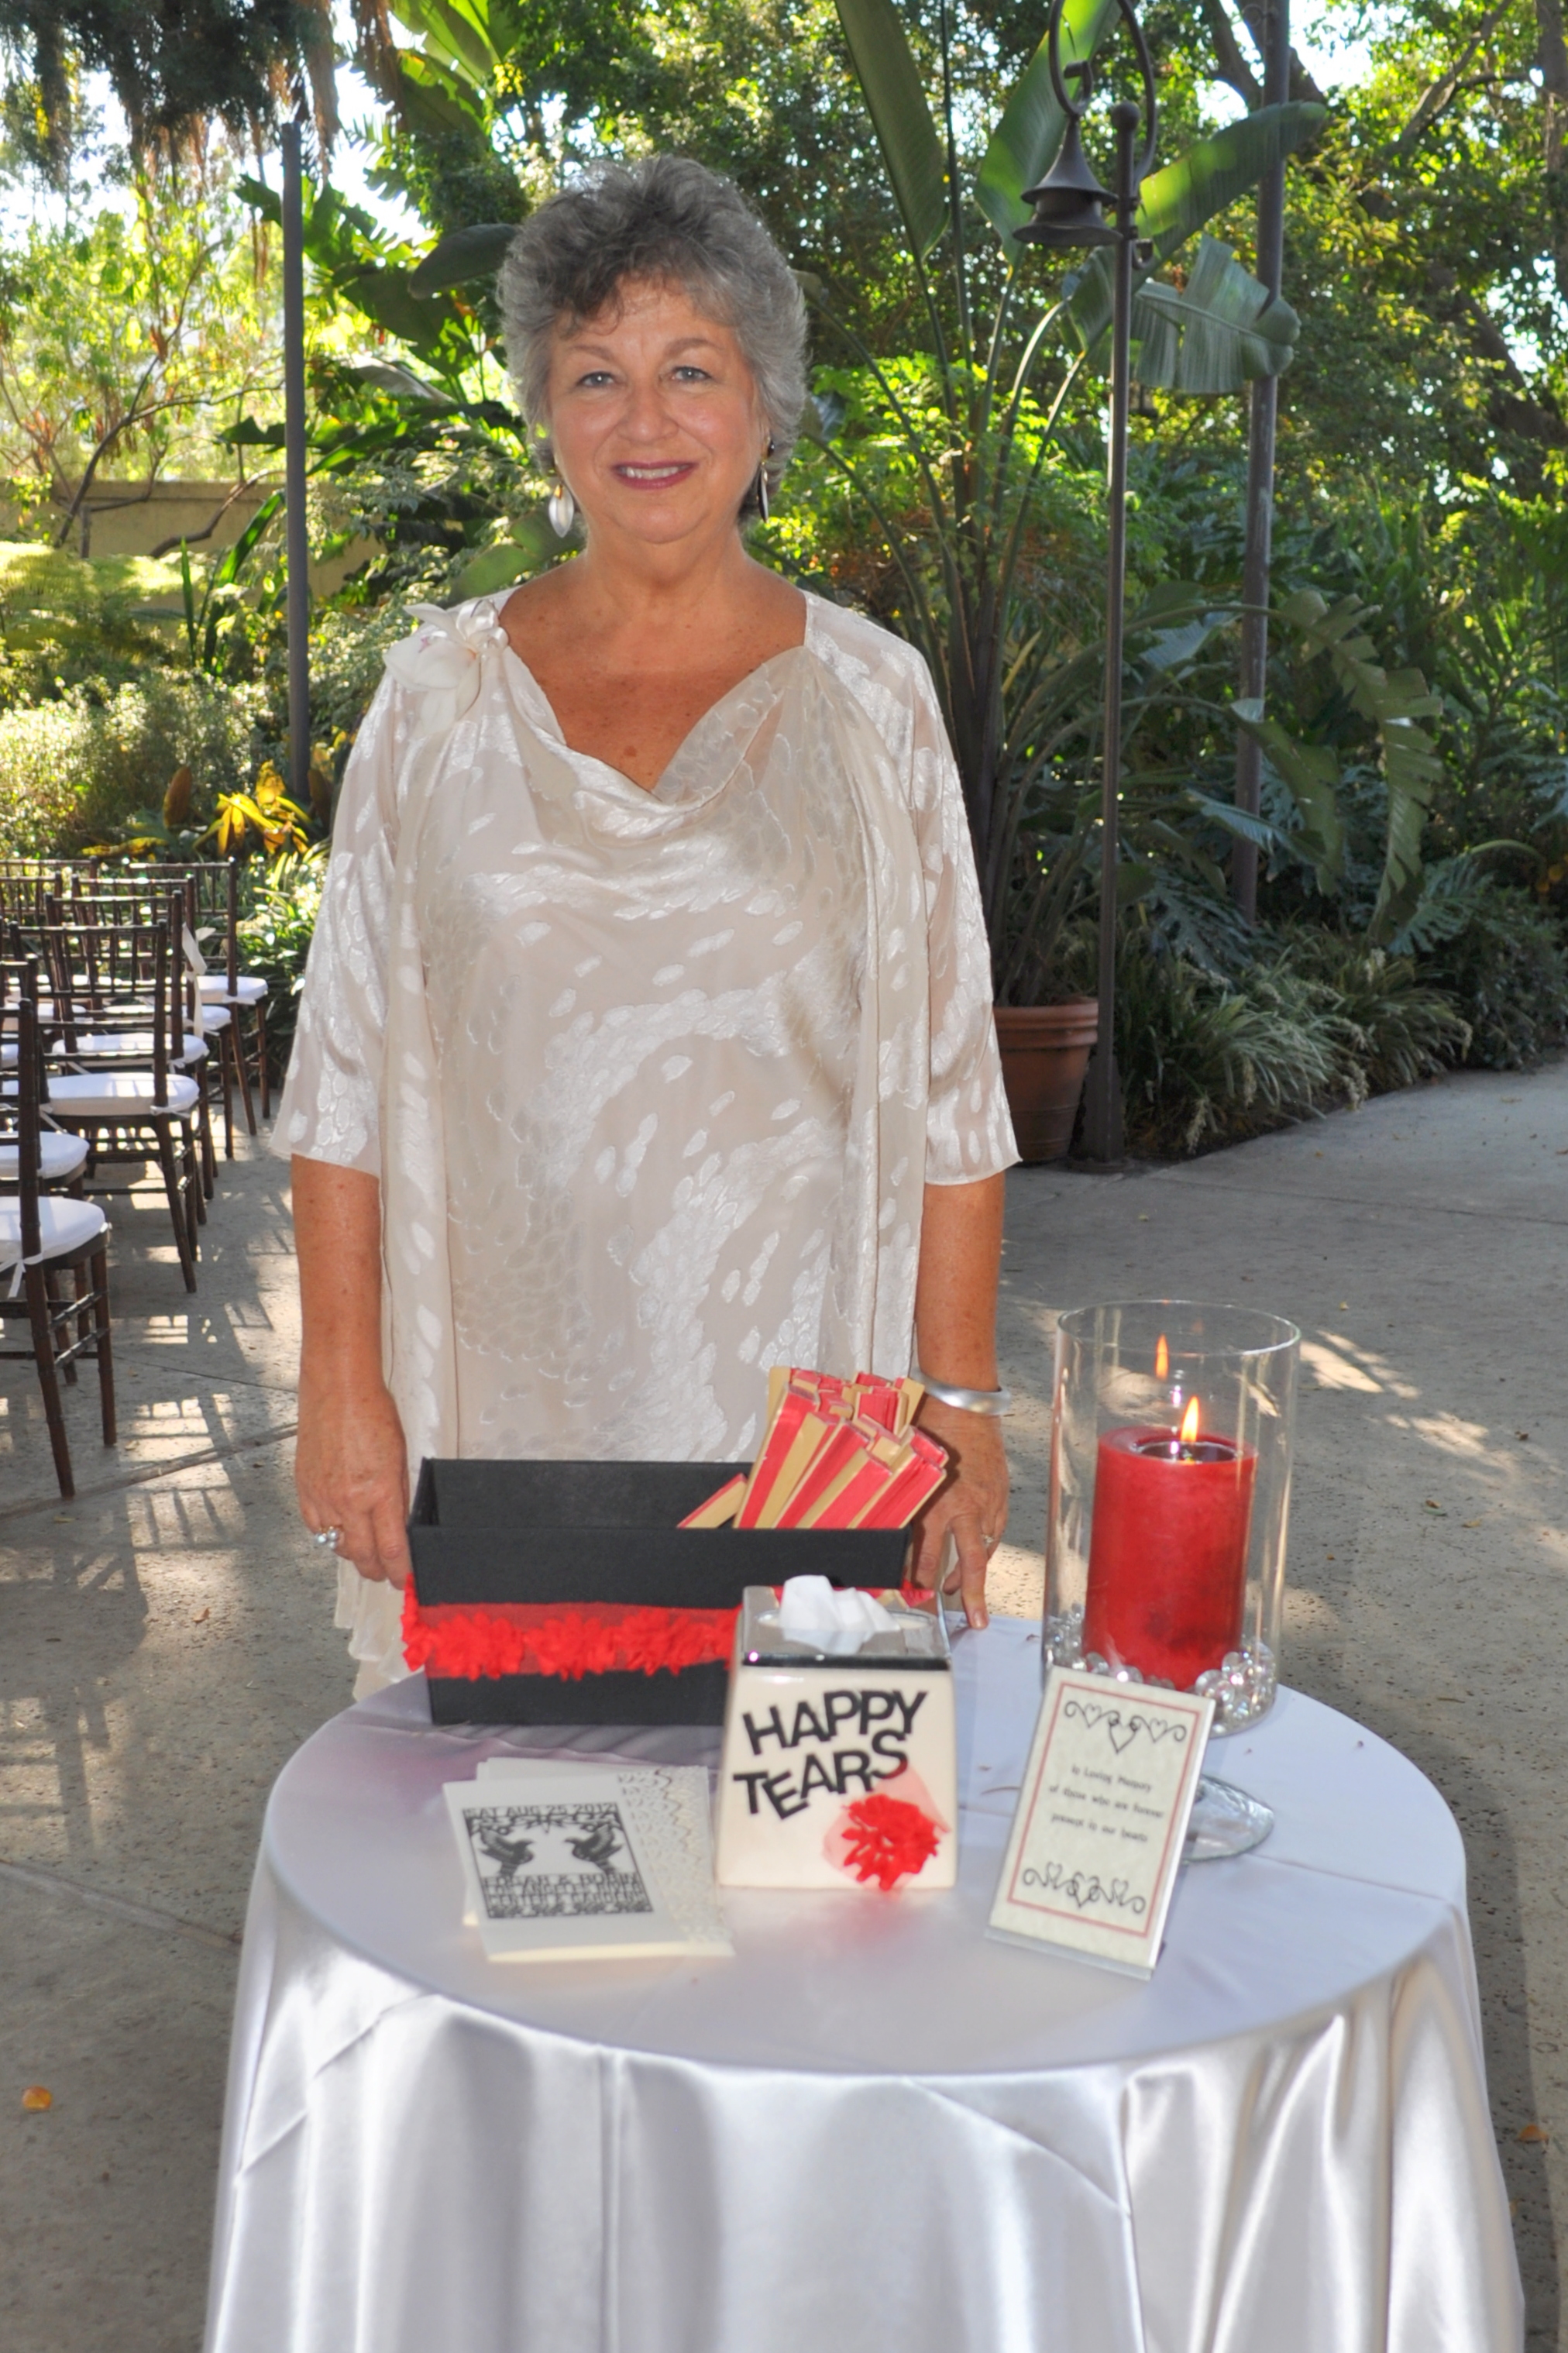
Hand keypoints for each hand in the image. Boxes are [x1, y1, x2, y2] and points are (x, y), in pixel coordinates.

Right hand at [294, 1370, 412, 1588]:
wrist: (338, 1390)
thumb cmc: (374, 1414)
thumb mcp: (400, 1458)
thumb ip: (397, 1497)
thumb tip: (399, 1528)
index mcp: (379, 1492)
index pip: (390, 1549)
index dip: (398, 1571)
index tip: (403, 1579)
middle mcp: (348, 1501)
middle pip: (361, 1556)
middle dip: (375, 1571)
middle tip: (384, 1574)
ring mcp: (322, 1497)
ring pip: (336, 1546)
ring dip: (352, 1553)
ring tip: (364, 1551)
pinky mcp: (303, 1489)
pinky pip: (315, 1528)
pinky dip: (328, 1535)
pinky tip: (339, 1530)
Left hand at [906, 1398, 1008, 1629]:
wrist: (964, 1405)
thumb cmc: (931, 1431)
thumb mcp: (911, 1472)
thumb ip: (908, 1505)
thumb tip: (897, 1535)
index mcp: (938, 1503)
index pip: (929, 1554)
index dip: (923, 1579)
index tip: (917, 1594)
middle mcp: (966, 1507)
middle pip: (971, 1562)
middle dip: (971, 1595)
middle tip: (974, 1621)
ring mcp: (987, 1502)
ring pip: (986, 1549)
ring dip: (975, 1572)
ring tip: (965, 1592)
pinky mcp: (1001, 1495)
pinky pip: (996, 1530)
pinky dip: (987, 1545)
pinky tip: (977, 1553)